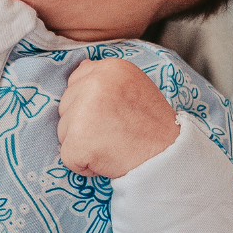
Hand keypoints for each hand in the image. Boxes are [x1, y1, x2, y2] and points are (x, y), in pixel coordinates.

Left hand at [57, 58, 178, 178]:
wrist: (168, 155)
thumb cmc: (150, 125)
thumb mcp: (133, 86)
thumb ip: (105, 78)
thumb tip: (79, 69)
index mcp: (109, 67)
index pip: (74, 82)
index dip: (89, 105)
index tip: (113, 114)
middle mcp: (95, 83)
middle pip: (65, 108)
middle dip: (83, 125)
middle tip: (114, 131)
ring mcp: (84, 110)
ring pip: (64, 132)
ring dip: (82, 144)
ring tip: (112, 144)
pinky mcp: (78, 139)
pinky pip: (68, 157)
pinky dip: (83, 164)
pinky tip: (106, 158)